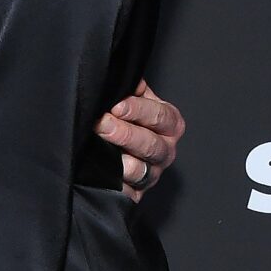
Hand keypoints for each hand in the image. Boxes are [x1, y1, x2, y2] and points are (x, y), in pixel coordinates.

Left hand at [97, 75, 184, 202]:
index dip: (138, 110)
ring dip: (120, 162)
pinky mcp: (137, 194)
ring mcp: (152, 174)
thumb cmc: (125, 119)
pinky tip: (101, 176)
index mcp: (170, 125)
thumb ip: (131, 89)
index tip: (116, 106)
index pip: (160, 116)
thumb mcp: (132, 100)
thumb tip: (124, 76)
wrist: (113, 149)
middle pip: (151, 144)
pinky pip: (127, 193)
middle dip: (125, 134)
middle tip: (103, 125)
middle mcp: (165, 151)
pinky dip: (115, 186)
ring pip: (140, 171)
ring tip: (101, 151)